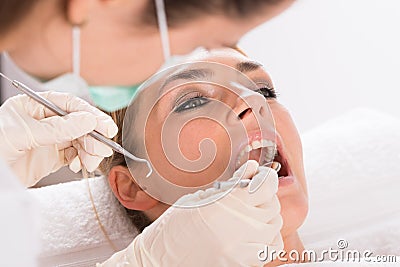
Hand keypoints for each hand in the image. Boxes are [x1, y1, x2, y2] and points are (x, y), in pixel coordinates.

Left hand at [0, 92, 117, 186]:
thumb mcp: (24, 134)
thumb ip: (58, 128)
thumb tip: (88, 120)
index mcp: (34, 106)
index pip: (68, 105)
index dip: (90, 114)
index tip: (106, 127)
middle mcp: (43, 121)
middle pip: (78, 124)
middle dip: (92, 136)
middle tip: (101, 148)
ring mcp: (48, 140)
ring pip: (79, 141)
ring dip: (89, 151)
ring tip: (91, 161)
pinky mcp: (51, 158)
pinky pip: (74, 155)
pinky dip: (81, 160)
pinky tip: (78, 165)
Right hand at [98, 160, 282, 266]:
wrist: (161, 260)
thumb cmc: (174, 226)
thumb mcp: (200, 197)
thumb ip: (231, 184)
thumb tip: (251, 168)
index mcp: (226, 204)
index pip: (267, 185)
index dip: (266, 177)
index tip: (260, 176)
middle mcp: (239, 226)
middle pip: (273, 205)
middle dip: (263, 197)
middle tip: (248, 197)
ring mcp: (243, 249)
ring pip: (275, 226)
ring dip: (266, 218)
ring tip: (248, 217)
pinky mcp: (244, 264)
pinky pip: (271, 248)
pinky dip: (266, 238)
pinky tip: (251, 234)